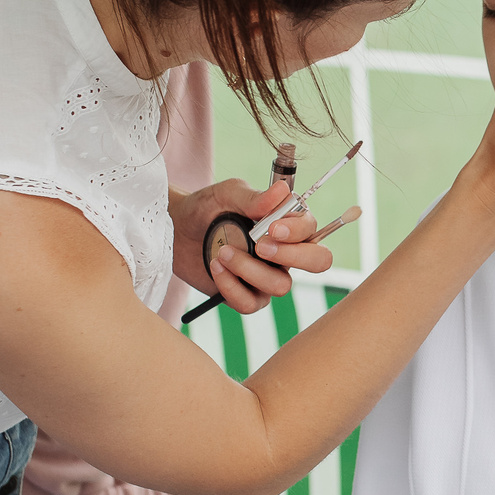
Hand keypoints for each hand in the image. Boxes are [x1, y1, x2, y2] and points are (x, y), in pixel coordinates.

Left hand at [169, 179, 327, 310]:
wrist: (175, 230)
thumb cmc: (206, 208)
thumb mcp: (227, 194)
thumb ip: (254, 197)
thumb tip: (283, 191)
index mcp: (288, 224)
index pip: (312, 230)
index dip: (297, 231)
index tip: (272, 227)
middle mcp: (285, 252)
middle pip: (318, 262)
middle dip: (294, 256)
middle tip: (261, 246)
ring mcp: (268, 277)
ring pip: (281, 286)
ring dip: (250, 269)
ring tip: (222, 252)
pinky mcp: (247, 296)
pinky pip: (251, 303)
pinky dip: (231, 286)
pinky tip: (216, 268)